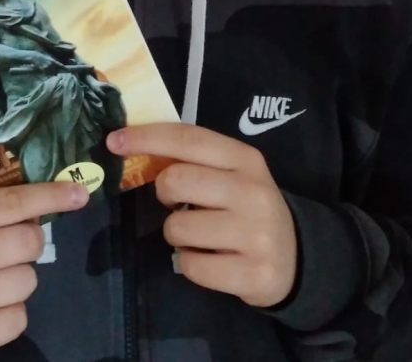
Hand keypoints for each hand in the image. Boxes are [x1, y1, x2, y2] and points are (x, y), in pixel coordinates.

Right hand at [0, 182, 88, 359]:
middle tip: (16, 249)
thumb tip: (67, 193)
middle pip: (26, 241)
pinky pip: (19, 319)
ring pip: (27, 281)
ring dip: (22, 280)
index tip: (80, 193)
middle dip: (33, 243)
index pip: (12, 202)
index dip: (50, 196)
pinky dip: (14, 313)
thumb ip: (6, 207)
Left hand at [107, 123, 297, 307]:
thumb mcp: (231, 172)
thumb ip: (194, 158)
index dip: (146, 137)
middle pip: (176, 181)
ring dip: (176, 233)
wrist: (297, 256)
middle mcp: (252, 192)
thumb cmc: (247, 206)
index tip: (114, 141)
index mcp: (245, 159)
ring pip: (177, 228)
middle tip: (175, 201)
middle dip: (164, 192)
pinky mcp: (252, 274)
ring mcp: (255, 235)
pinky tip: (210, 258)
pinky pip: (190, 266)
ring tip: (199, 234)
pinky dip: (189, 263)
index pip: (187, 139)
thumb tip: (134, 145)